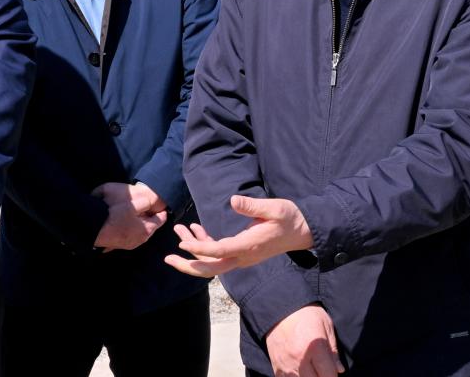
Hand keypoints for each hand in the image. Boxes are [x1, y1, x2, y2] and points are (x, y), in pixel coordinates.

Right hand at [91, 182, 167, 251]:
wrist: (94, 228)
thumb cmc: (114, 215)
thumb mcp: (132, 204)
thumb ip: (146, 202)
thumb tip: (153, 202)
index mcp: (146, 230)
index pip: (161, 220)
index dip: (162, 211)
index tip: (162, 205)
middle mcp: (140, 240)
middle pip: (151, 226)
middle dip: (151, 217)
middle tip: (149, 207)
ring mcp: (131, 244)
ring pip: (141, 231)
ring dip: (141, 223)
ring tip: (137, 213)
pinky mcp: (121, 245)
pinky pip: (132, 235)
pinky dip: (132, 228)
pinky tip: (126, 221)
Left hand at [164, 195, 313, 276]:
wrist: (302, 231)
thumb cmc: (290, 218)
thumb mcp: (275, 207)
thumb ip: (253, 206)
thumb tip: (233, 200)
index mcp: (248, 246)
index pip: (218, 252)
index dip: (198, 248)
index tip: (182, 242)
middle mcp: (242, 256)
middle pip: (210, 268)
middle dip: (187, 265)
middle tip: (167, 259)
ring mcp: (241, 256)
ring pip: (211, 261)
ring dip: (192, 249)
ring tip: (177, 230)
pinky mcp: (241, 251)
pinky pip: (218, 252)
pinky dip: (204, 242)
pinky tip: (194, 228)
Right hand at [266, 305, 344, 376]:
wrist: (280, 307)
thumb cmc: (306, 314)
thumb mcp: (326, 325)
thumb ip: (333, 350)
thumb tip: (339, 370)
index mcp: (315, 348)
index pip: (329, 375)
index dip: (333, 374)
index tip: (332, 370)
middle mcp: (300, 359)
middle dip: (321, 376)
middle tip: (322, 369)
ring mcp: (287, 365)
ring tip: (310, 368)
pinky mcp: (276, 366)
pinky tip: (298, 370)